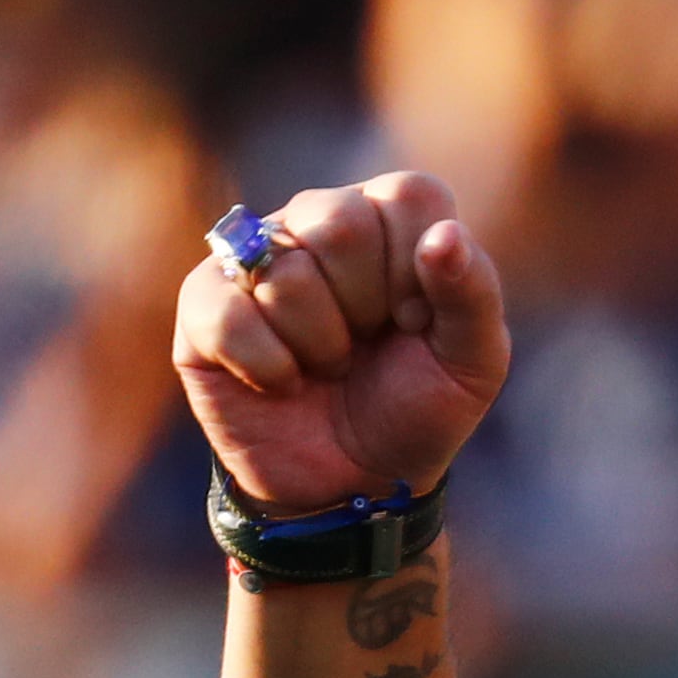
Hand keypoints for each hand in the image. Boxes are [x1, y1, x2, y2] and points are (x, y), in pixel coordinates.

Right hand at [172, 173, 511, 508]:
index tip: (417, 322)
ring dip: (323, 345)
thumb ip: (473, 295)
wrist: (354, 480)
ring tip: (330, 365)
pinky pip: (228, 313)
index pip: (408, 196)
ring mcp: (255, 257)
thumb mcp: (473, 364)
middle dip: (368, 306)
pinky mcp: (203, 301)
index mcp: (391, 223)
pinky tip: (283, 383)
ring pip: (287, 272)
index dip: (419, 269)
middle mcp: (318, 221)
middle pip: (340, 221)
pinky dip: (270, 366)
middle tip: (369, 344)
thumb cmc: (416, 409)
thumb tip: (445, 235)